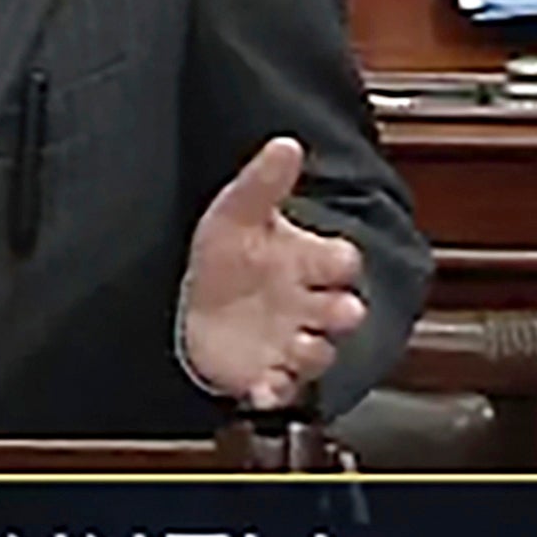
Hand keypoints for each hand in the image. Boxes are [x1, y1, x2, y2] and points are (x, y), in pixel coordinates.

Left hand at [178, 136, 368, 412]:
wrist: (193, 301)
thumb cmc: (228, 255)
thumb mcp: (238, 212)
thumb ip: (264, 181)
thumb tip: (285, 143)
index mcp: (308, 263)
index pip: (342, 262)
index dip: (341, 263)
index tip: (334, 263)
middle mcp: (308, 305)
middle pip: (343, 312)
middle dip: (342, 313)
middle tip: (335, 313)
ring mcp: (291, 341)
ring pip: (318, 352)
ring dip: (311, 351)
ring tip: (293, 345)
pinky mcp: (267, 373)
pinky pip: (281, 390)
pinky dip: (274, 392)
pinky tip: (262, 389)